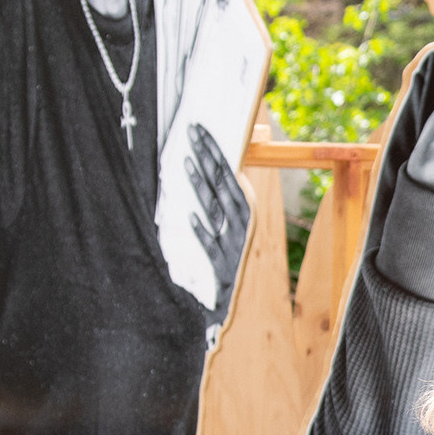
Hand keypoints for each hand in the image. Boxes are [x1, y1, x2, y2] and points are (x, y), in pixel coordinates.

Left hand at [186, 123, 250, 317]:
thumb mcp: (228, 227)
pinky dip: (203, 232)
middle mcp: (243, 224)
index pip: (229, 173)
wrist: (237, 304)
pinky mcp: (224, 266)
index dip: (215, 150)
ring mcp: (235, 244)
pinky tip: (191, 218)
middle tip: (191, 132)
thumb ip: (219, 201)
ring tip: (187, 162)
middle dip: (208, 156)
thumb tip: (206, 170)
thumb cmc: (229, 260)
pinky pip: (213, 247)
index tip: (200, 131)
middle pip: (224, 184)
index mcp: (246, 210)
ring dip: (203, 185)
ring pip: (218, 209)